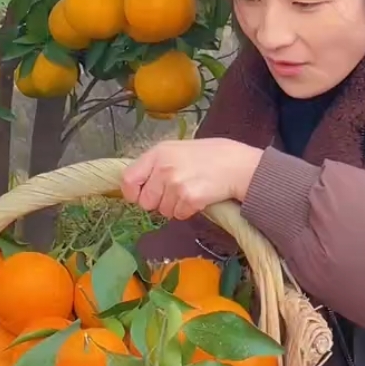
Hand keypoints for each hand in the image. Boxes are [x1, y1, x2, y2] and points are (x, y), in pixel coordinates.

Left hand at [121, 139, 262, 219]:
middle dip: (158, 202)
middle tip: (174, 192)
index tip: (141, 195)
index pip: (128, 179)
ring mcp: (176, 184)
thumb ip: (155, 165)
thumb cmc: (207, 155)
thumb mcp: (176, 150)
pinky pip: (179, 215)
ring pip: (163, 211)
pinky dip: (188, 211)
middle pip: (145, 202)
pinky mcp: (189, 199)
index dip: (133, 192)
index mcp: (157, 153)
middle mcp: (163, 168)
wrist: (236, 164)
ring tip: (190, 191)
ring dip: (174, 207)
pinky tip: (199, 196)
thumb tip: (136, 185)